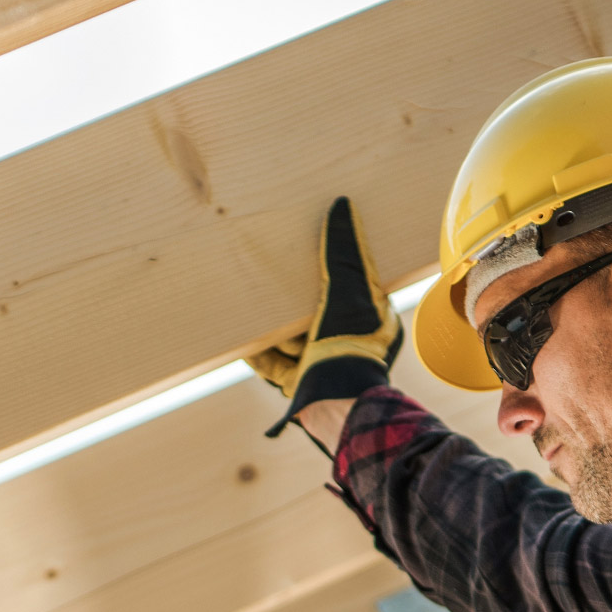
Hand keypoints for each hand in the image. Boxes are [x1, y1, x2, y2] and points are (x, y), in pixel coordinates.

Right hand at [249, 197, 400, 436]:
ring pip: (292, 336)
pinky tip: (238, 336)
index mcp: (372, 320)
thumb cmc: (352, 346)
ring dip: (273, 323)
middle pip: (315, 309)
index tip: (311, 246)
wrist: (337, 407)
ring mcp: (323, 364)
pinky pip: (272, 363)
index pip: (351, 283)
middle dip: (294, 294)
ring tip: (249, 298)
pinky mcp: (298, 384)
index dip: (332, 265)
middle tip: (273, 270)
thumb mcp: (351, 289)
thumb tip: (342, 205)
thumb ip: (344, 251)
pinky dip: (256, 350)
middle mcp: (349, 342)